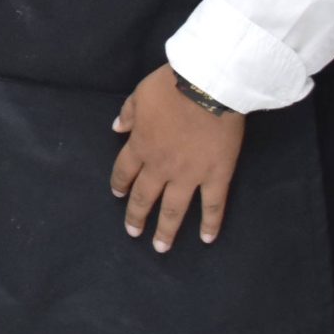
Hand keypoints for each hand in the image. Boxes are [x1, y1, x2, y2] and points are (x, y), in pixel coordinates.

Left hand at [110, 62, 245, 252]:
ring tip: (160, 247)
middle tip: (133, 232)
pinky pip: (212, 205)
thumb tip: (116, 128)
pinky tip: (207, 239)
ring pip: (174, 209)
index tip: (118, 194)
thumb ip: (128, 114)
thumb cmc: (171, 86)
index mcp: (140, 145)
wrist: (208, 87)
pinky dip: (210, 223)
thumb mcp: (140, 94)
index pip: (124, 171)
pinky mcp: (216, 176)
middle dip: (137, 216)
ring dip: (166, 230)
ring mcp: (189, 174)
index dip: (120, 184)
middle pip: (145, 196)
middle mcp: (161, 166)